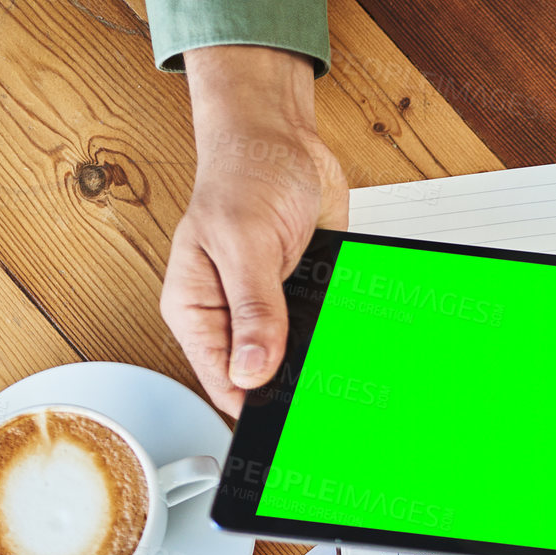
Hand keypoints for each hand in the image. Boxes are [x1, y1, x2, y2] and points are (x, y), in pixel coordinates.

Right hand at [160, 45, 347, 415]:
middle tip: (329, 393)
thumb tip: (252, 371)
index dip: (253, 402)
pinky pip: (323, 328)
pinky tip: (358, 335)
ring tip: (348, 364)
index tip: (288, 415)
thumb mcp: (245, 242)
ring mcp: (269, 307)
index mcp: (197, 309)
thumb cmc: (243, 176)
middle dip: (292, 381)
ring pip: (296, 355)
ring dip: (320, 357)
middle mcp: (231, 314)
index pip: (221, 379)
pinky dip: (339, 330)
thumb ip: (253, 308)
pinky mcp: (303, 294)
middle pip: (260, 373)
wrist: (282, 139)